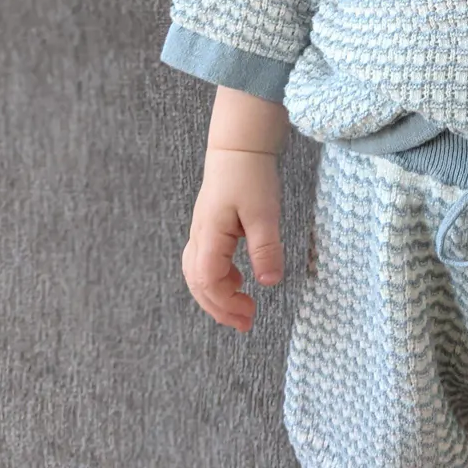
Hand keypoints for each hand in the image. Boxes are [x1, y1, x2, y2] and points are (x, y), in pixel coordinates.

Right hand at [182, 147, 283, 332]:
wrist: (240, 144)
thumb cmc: (250, 174)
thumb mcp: (264, 212)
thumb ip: (266, 248)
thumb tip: (270, 283)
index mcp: (209, 235)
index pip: (208, 281)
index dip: (226, 302)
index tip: (251, 313)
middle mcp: (200, 236)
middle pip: (198, 283)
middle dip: (219, 308)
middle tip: (246, 323)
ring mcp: (203, 230)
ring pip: (198, 273)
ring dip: (217, 295)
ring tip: (241, 309)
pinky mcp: (211, 225)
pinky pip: (206, 260)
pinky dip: (219, 277)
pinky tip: (238, 280)